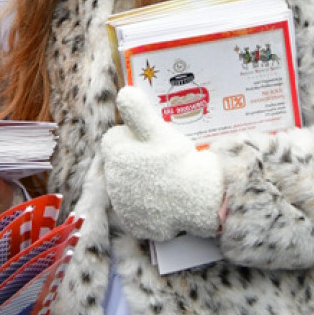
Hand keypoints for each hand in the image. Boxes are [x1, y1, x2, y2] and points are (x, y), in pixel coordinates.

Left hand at [100, 88, 223, 240]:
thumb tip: (124, 91)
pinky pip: (137, 206)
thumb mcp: (159, 132)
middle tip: (164, 158)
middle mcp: (112, 180)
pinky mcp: (134, 222)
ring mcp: (122, 204)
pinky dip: (148, 202)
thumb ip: (138, 112)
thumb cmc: (180, 163)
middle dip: (138, 156)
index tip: (155, 140)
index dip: (136, 135)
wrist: (201, 202)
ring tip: (168, 177)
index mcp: (114, 154)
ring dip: (142, 178)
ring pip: (129, 182)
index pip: (117, 137)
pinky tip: (165, 197)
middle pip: (123, 159)